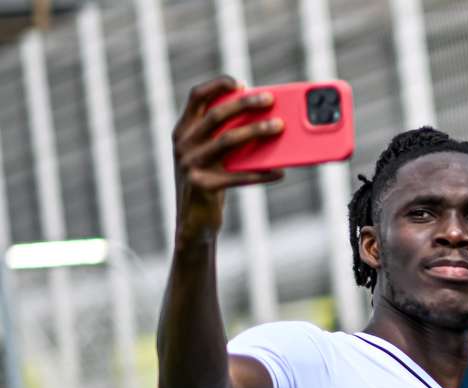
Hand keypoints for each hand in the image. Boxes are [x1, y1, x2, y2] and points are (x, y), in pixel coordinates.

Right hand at [172, 77, 285, 238]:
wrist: (194, 221)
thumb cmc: (212, 181)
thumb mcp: (212, 155)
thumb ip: (226, 136)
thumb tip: (268, 119)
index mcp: (183, 130)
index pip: (196, 98)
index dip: (217, 86)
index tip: (242, 82)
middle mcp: (182, 144)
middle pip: (215, 115)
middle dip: (244, 104)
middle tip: (270, 99)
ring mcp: (189, 164)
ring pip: (227, 141)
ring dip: (256, 131)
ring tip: (280, 127)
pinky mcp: (202, 185)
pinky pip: (237, 176)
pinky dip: (261, 173)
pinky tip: (280, 172)